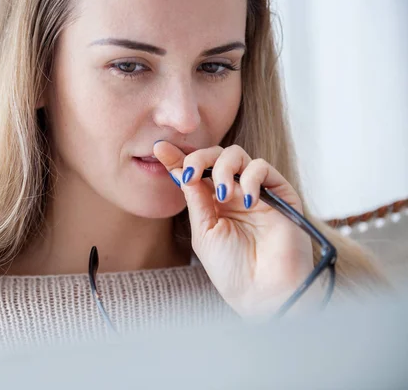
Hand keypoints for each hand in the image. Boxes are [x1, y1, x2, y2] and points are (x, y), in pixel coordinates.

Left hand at [154, 142, 316, 318]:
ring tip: (224, 195)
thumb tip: (179, 169)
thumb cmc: (232, 269)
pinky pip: (263, 168)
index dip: (178, 158)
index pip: (195, 172)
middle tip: (190, 173)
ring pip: (237, 155)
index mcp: (212, 203)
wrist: (263, 292)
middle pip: (215, 156)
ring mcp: (256, 191)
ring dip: (223, 168)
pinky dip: (251, 178)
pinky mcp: (280, 193)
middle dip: (199, 158)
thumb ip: (196, 199)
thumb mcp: (204, 231)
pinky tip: (247, 201)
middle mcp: (234, 193)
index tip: (159, 148)